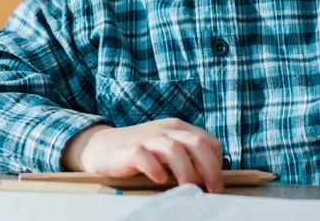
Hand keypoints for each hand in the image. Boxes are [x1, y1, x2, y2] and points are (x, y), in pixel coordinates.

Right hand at [62, 119, 223, 192]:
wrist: (103, 146)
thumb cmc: (140, 150)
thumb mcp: (168, 147)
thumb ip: (187, 156)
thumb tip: (209, 178)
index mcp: (179, 128)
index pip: (209, 141)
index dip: (217, 163)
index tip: (216, 184)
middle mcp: (166, 130)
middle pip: (196, 143)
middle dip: (209, 169)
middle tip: (211, 191)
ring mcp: (148, 138)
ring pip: (174, 149)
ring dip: (186, 172)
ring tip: (187, 189)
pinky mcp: (130, 150)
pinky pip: (145, 157)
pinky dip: (156, 169)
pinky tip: (160, 180)